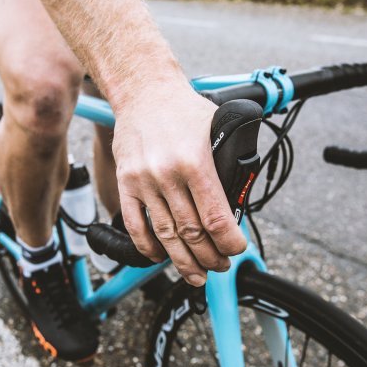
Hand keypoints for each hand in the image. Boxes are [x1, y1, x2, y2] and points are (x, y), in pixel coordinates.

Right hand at [112, 88, 246, 286]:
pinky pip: (135, 225)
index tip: (236, 250)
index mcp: (196, 162)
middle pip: (192, 233)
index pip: (216, 219)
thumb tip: (240, 199)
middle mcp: (168, 175)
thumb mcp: (219, 128)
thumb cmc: (184, 110)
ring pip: (165, 235)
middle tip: (220, 266)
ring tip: (196, 274)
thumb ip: (230, 163)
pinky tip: (159, 256)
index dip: (229, 243)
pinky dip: (147, 247)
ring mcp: (144, 181)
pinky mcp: (126, 183)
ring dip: (183, 261)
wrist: (144, 92)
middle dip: (210, 258)